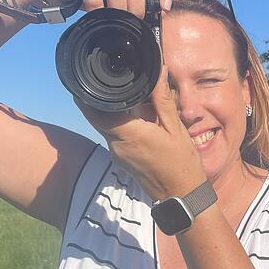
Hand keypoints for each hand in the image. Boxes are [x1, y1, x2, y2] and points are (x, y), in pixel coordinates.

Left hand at [76, 67, 207, 200]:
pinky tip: (138, 119)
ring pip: (105, 127)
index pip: (95, 112)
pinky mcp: (121, 160)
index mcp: (130, 135)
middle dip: (100, 100)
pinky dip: (120, 125)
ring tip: (132, 100)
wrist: (182, 196)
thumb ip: (163, 100)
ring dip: (113, 113)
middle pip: (97, 117)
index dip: (87, 95)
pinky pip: (114, 137)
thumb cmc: (182, 164)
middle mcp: (117, 146)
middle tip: (112, 82)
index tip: (86, 80)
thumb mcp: (176, 129)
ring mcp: (118, 155)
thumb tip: (158, 72)